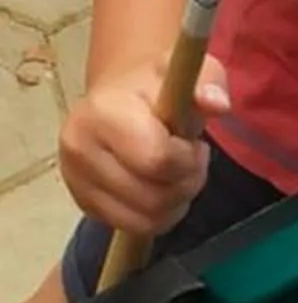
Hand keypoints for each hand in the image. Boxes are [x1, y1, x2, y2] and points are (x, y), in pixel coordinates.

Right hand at [58, 56, 229, 234]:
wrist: (120, 98)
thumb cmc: (159, 88)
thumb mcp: (188, 74)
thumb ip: (207, 84)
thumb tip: (217, 102)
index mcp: (104, 113)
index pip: (158, 161)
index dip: (188, 161)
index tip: (192, 143)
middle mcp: (80, 148)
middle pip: (154, 199)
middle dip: (186, 184)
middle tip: (190, 160)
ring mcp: (76, 179)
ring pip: (146, 221)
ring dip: (175, 203)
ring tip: (175, 173)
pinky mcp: (83, 202)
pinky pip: (135, 228)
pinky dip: (158, 216)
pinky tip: (160, 187)